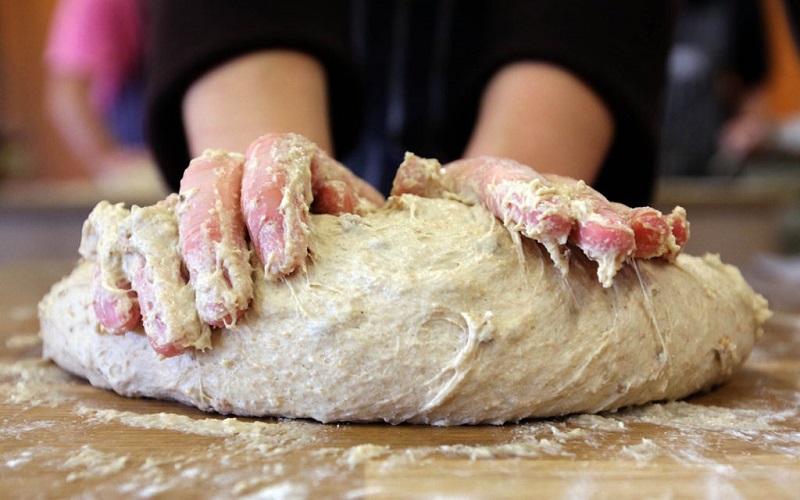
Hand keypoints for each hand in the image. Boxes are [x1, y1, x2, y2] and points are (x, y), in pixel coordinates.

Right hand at [80, 133, 382, 355]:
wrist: (296, 248)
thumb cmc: (348, 240)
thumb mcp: (377, 222)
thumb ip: (399, 203)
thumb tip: (415, 177)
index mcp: (292, 163)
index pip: (277, 158)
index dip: (275, 204)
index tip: (286, 266)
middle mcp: (235, 174)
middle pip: (210, 182)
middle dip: (212, 248)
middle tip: (225, 313)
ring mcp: (192, 205)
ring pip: (160, 218)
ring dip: (160, 279)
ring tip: (173, 341)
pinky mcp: (158, 240)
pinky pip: (124, 248)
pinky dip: (117, 282)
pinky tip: (117, 322)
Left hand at [391, 154, 688, 286]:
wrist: (487, 190)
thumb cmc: (448, 202)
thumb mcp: (424, 192)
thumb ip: (414, 188)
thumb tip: (405, 181)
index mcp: (492, 185)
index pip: (513, 194)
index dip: (531, 206)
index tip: (549, 221)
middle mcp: (541, 195)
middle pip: (570, 206)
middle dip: (594, 223)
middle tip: (616, 241)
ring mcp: (573, 210)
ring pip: (606, 218)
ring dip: (632, 230)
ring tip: (657, 240)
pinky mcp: (594, 229)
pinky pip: (628, 231)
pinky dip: (653, 236)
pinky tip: (676, 242)